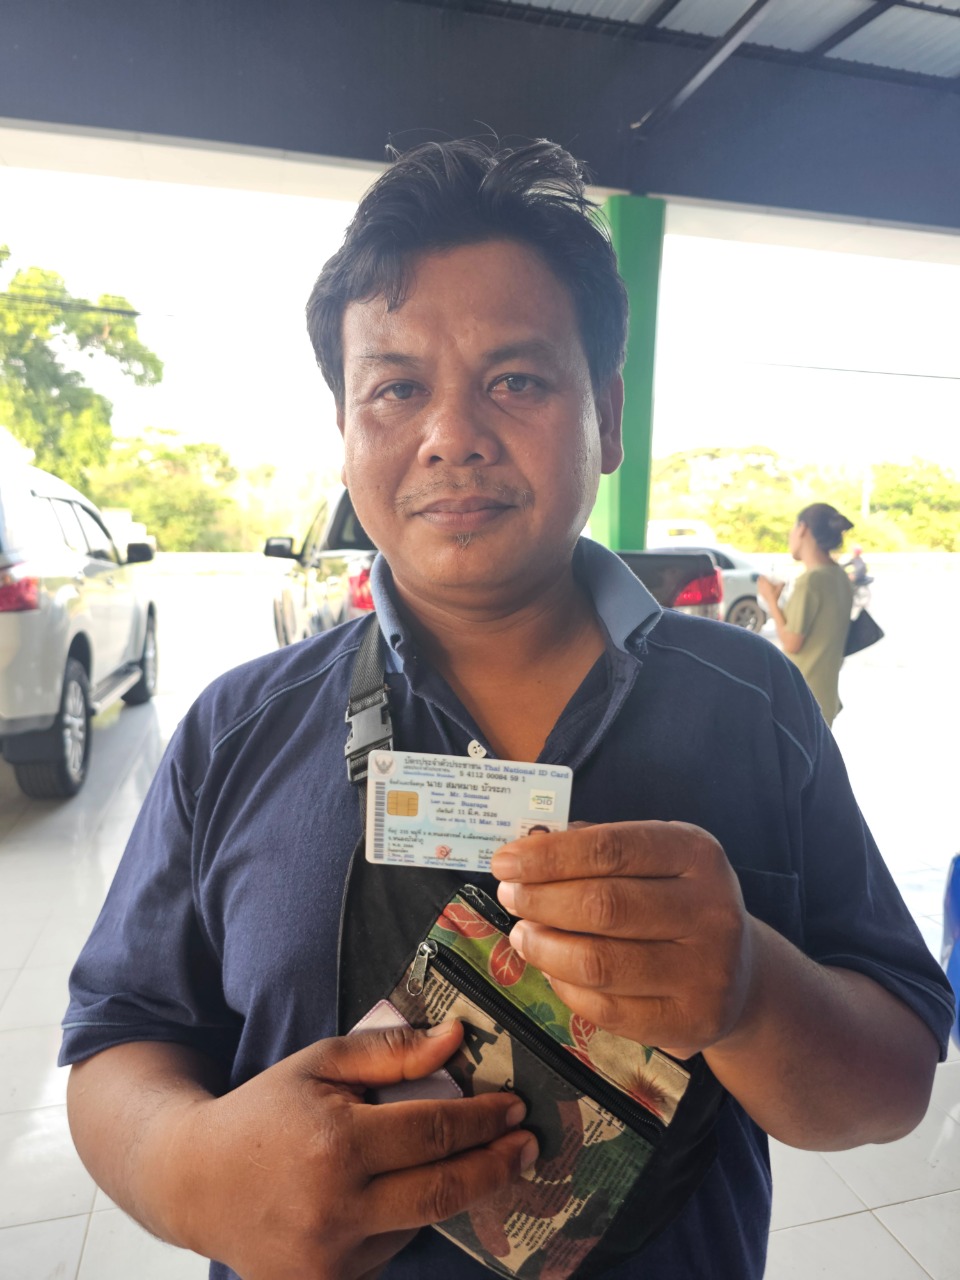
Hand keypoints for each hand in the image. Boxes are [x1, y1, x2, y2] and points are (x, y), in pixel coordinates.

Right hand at [167, 1021, 535, 1279]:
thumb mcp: (320, 1063)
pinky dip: (403, 1219)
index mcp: (336, 1145)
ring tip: (459, 1160)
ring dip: (447, 1190)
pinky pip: (388, 1249)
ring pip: (418, 1223)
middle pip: (444, 1192)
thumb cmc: (264, 1111)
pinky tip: (394, 1193)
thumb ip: (390, 1052)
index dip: (484, 1121)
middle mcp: (336, 1209)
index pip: (435, 1133)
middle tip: (528, 1144)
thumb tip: (457, 1038)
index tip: (516, 1108)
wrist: (194, 1182)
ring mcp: (330, 1259)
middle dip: (496, 1166)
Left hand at [491, 822, 753, 1058]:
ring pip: (598, 963)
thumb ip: (595, 848)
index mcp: (696, 853)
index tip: (504, 862)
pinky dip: (565, 988)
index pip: (610, 849)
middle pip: (602, 906)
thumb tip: (527, 847)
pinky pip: (607, 1009)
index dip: (548, 856)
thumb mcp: (652, 858)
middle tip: (510, 898)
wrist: (739, 973)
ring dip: (544, 948)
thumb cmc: (675, 901)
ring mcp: (706, 972)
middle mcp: (710, 910)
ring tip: (523, 934)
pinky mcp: (691, 1021)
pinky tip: (552, 970)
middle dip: (540, 900)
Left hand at [756, 575, 781, 606]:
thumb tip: (784, 582)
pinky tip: (760, 588)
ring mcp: (760, 590)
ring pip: (758, 584)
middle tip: (761, 577)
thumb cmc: (775, 594)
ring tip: (760, 582)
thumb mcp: (780, 588)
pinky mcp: (760, 593)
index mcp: (766, 583)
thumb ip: (782, 584)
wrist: (772, 601)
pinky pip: (758, 589)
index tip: (763, 575)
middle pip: (759, 580)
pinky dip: (759, 587)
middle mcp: (762, 585)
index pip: (762, 577)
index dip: (762, 576)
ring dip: (759, 582)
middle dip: (760, 578)